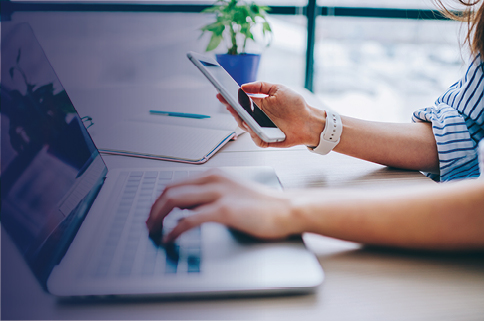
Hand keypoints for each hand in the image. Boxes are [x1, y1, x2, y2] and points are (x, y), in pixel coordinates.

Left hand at [146, 169, 300, 242]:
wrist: (288, 208)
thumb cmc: (264, 204)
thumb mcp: (233, 192)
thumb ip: (211, 196)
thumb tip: (188, 207)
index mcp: (214, 175)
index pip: (176, 184)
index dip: (160, 200)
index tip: (154, 214)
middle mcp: (213, 179)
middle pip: (169, 190)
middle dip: (154, 208)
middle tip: (149, 224)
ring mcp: (218, 193)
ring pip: (173, 200)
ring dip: (158, 217)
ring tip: (153, 231)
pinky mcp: (223, 210)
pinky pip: (188, 219)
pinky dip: (174, 229)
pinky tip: (170, 238)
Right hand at [217, 81, 325, 147]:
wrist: (309, 121)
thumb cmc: (296, 106)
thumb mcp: (278, 89)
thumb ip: (260, 86)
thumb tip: (244, 86)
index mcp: (259, 104)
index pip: (240, 102)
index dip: (230, 98)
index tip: (221, 93)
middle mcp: (258, 117)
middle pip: (239, 115)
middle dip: (232, 110)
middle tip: (228, 104)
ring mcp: (261, 129)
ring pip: (246, 127)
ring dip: (242, 121)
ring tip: (239, 114)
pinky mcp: (267, 139)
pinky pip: (256, 138)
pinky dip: (254, 134)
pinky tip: (253, 128)